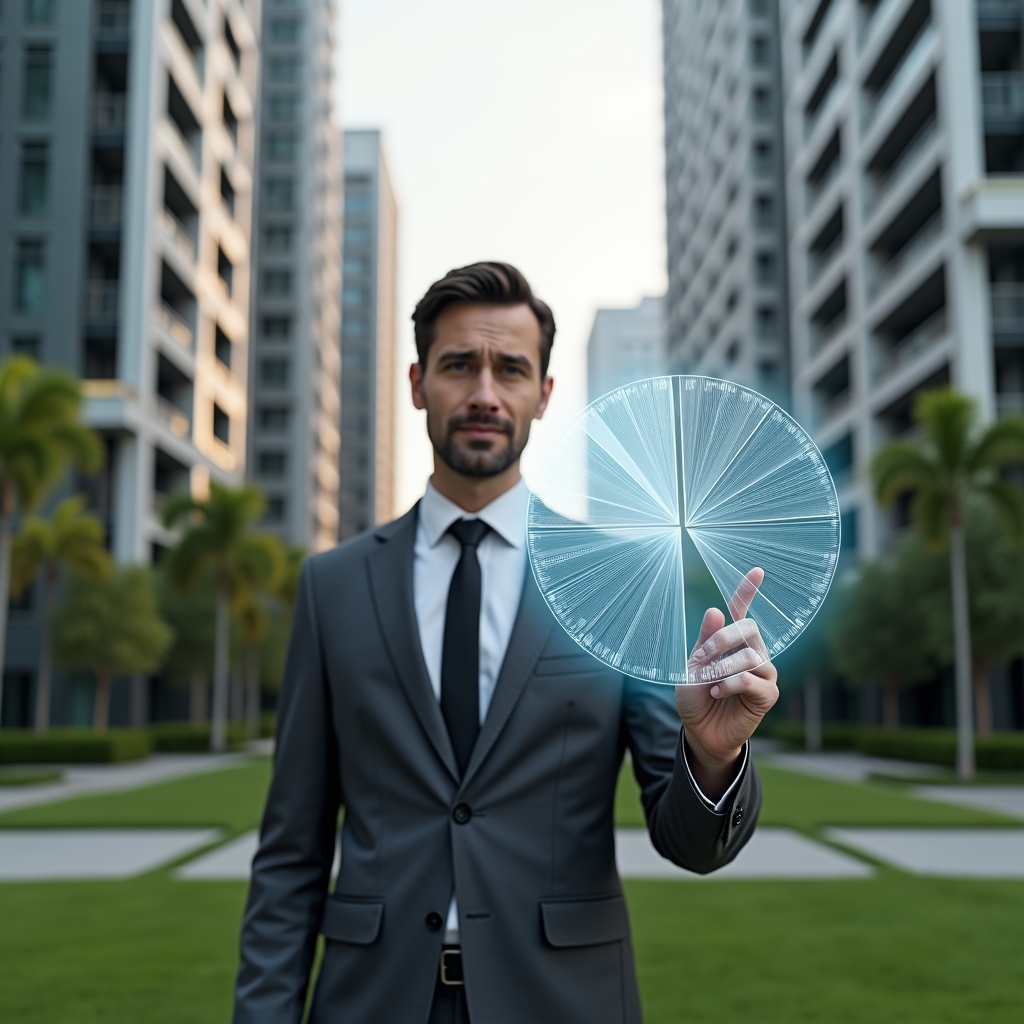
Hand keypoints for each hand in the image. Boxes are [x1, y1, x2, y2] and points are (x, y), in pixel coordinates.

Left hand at [674, 568, 778, 797]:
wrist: (699, 731)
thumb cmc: (696, 697)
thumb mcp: (693, 664)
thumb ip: (705, 639)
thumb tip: (716, 609)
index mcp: (733, 642)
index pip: (743, 611)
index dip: (748, 590)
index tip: (757, 570)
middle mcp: (753, 653)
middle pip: (748, 628)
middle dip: (722, 639)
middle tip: (703, 658)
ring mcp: (764, 674)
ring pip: (751, 655)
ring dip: (723, 667)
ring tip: (709, 682)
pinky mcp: (767, 695)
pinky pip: (753, 679)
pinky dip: (731, 684)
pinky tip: (718, 692)